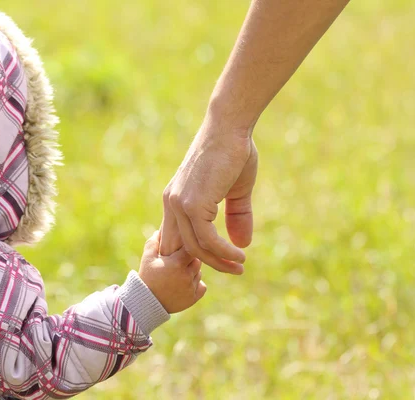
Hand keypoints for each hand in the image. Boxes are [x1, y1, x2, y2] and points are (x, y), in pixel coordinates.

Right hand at [138, 231, 206, 313]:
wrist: (146, 303)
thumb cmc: (147, 279)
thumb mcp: (147, 259)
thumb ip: (153, 242)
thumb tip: (160, 230)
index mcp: (177, 264)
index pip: (191, 249)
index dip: (187, 249)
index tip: (181, 250)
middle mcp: (186, 275)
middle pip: (197, 261)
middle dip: (189, 260)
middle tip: (179, 263)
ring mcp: (191, 288)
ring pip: (199, 273)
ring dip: (192, 272)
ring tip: (179, 274)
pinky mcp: (193, 298)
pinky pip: (202, 286)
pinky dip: (196, 284)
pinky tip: (185, 284)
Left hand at [160, 118, 257, 273]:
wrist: (231, 129)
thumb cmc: (234, 153)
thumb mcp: (236, 191)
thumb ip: (236, 218)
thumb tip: (243, 245)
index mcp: (176, 199)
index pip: (177, 237)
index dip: (194, 255)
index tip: (218, 262)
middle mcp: (172, 203)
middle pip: (183, 248)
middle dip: (207, 264)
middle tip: (233, 270)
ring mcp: (179, 204)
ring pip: (196, 248)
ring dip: (220, 261)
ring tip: (239, 266)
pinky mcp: (192, 204)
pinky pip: (207, 240)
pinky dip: (223, 252)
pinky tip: (238, 255)